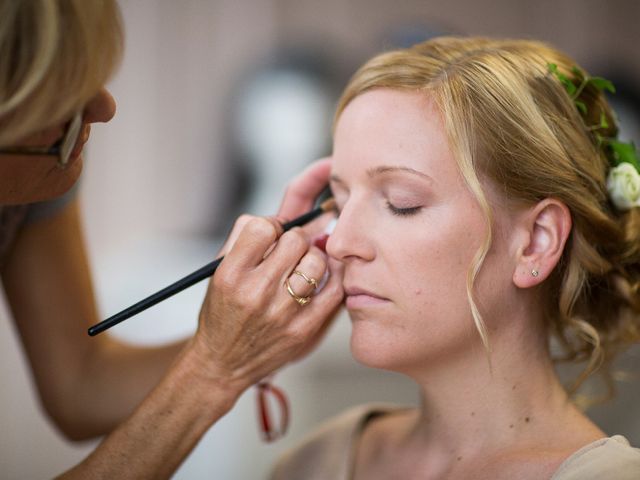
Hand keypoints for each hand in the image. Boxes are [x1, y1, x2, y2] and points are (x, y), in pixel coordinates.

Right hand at [192, 214, 342, 394]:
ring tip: (303, 266)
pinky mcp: (304, 329)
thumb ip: (244, 237)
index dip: (272, 225)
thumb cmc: (223, 313)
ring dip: (313, 258)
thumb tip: (281, 218)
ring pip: (317, 262)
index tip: (273, 235)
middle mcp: (256, 292)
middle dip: (295, 240)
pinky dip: (333, 277)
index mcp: (231, 275)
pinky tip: (322, 277)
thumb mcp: (218, 271)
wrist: (223, 363)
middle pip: (295, 241)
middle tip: (291, 250)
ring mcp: (283, 313)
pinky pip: (334, 290)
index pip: (262, 228)